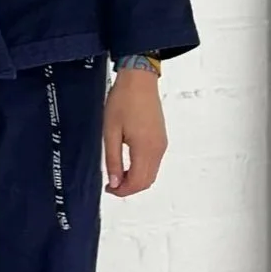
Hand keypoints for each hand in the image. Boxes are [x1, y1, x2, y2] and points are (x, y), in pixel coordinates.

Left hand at [104, 69, 166, 196]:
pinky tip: (127, 163)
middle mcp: (158, 149)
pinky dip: (142, 169)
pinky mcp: (161, 139)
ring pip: (152, 173)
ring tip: (117, 173)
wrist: (139, 80)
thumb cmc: (123, 101)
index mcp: (145, 148)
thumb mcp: (111, 132)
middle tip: (111, 184)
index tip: (108, 188)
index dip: (123, 191)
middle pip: (147, 181)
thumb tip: (115, 183)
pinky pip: (154, 162)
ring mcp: (161, 144)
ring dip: (136, 179)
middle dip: (129, 188)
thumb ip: (113, 160)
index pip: (138, 182)